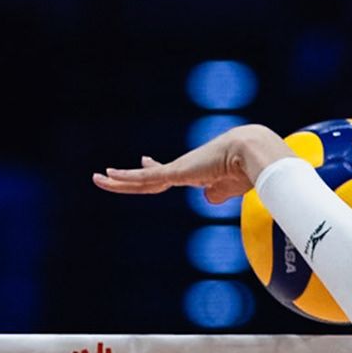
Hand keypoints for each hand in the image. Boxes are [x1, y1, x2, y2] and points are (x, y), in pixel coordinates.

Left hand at [92, 124, 294, 201]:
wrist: (253, 154)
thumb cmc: (250, 170)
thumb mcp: (232, 188)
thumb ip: (219, 193)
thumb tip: (207, 198)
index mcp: (198, 172)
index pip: (170, 172)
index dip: (154, 169)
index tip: (145, 160)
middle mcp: (184, 168)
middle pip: (151, 177)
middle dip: (130, 177)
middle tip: (109, 175)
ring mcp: (179, 170)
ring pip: (142, 179)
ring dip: (119, 180)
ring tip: (98, 178)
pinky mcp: (177, 172)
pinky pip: (146, 178)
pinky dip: (126, 178)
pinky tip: (109, 176)